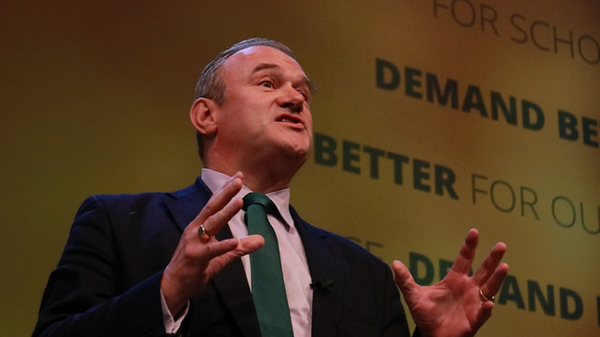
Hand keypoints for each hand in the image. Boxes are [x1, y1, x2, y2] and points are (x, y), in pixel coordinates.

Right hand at [160, 172, 263, 314]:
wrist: (173, 285)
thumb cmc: (195, 267)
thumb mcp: (220, 255)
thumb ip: (239, 247)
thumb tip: (261, 240)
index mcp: (200, 226)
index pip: (214, 204)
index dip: (225, 190)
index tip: (237, 176)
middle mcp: (195, 230)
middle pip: (212, 207)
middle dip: (225, 193)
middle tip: (239, 180)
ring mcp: (194, 243)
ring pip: (211, 224)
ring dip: (226, 212)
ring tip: (239, 201)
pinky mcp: (195, 257)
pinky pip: (211, 250)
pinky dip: (223, 245)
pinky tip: (235, 241)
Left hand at [393, 229, 507, 336]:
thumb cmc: (427, 316)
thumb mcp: (414, 296)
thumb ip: (405, 280)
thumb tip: (394, 263)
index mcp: (455, 280)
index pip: (464, 259)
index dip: (469, 246)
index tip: (474, 232)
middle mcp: (468, 289)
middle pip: (484, 270)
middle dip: (492, 258)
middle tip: (501, 245)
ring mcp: (474, 303)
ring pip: (490, 288)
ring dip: (497, 278)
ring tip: (504, 266)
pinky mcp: (475, 319)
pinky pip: (483, 314)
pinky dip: (487, 309)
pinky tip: (489, 304)